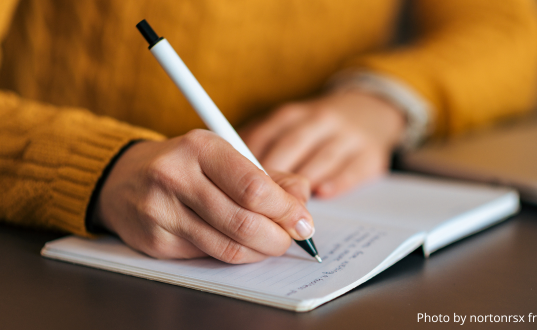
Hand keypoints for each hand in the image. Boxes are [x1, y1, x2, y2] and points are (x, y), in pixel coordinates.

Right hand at [92, 129, 313, 263]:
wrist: (123, 178)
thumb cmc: (186, 165)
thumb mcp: (226, 156)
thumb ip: (269, 176)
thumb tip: (301, 200)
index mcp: (201, 147)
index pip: (254, 187)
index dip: (286, 210)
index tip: (303, 220)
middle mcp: (176, 176)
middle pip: (244, 221)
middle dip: (278, 237)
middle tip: (291, 238)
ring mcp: (162, 211)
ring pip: (228, 246)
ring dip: (259, 251)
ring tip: (270, 243)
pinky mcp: (155, 241)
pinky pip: (208, 256)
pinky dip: (234, 255)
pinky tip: (240, 244)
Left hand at [241, 91, 405, 197]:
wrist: (370, 112)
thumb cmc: (316, 130)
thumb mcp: (288, 128)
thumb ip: (260, 148)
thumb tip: (225, 177)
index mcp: (291, 115)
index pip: (264, 136)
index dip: (248, 163)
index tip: (234, 186)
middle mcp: (319, 120)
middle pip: (291, 147)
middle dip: (274, 177)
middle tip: (258, 205)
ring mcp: (347, 136)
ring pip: (321, 158)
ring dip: (303, 183)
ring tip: (286, 208)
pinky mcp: (370, 154)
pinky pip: (352, 168)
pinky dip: (337, 181)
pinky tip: (322, 193)